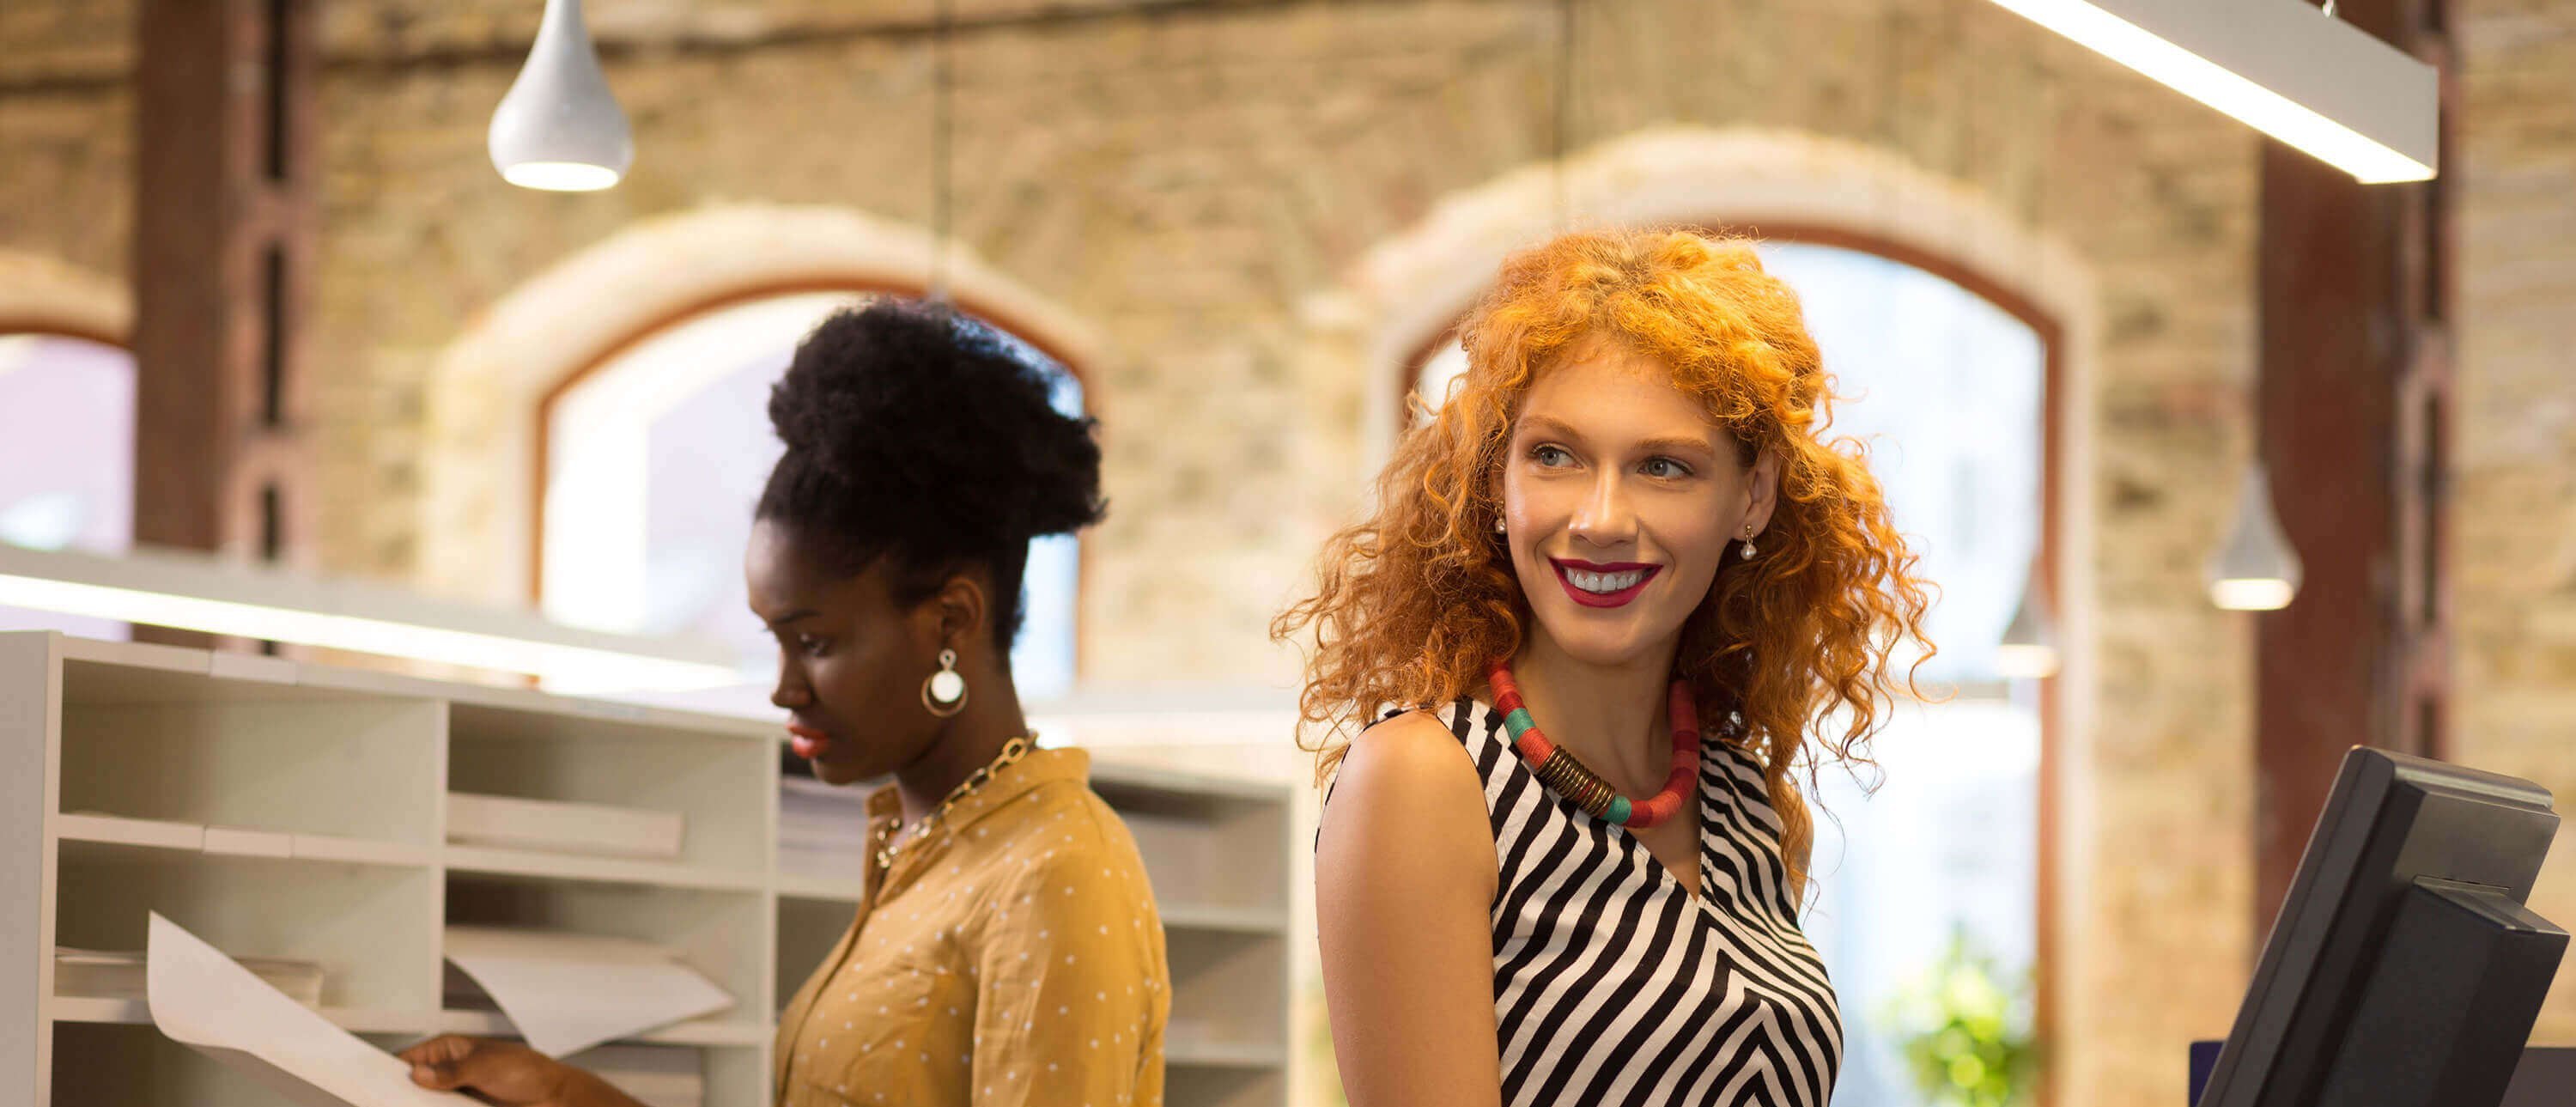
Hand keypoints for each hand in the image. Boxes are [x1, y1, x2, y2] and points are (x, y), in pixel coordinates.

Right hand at [397, 1036, 589, 1105]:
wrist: (552, 1097)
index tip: (372, 1083)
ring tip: (400, 1106)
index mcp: (449, 1050)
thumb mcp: (486, 1066)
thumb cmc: (526, 1071)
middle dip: (399, 1095)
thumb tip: (419, 1075)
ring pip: (423, 1103)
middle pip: (411, 1086)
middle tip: (383, 1102)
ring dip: (415, 1106)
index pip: (408, 1059)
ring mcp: (452, 1094)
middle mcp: (447, 1072)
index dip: (389, 1071)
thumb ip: (452, 1072)